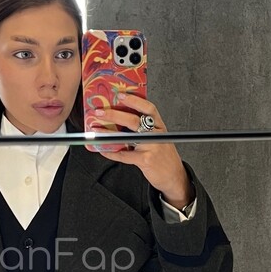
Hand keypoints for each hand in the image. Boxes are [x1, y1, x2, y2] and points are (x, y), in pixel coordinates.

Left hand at [91, 94, 193, 208]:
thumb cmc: (163, 156)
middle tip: (100, 112)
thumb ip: (145, 129)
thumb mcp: (158, 138)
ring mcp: (151, 147)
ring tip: (96, 129)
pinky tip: (103, 149)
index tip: (120, 95)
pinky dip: (112, 152)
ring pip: (127, 137)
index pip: (149, 108)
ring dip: (108, 133)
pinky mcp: (145, 160)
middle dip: (114, 114)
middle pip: (134, 120)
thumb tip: (121, 119)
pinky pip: (124, 155)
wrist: (174, 176)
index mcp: (159, 126)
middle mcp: (156, 134)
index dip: (135, 100)